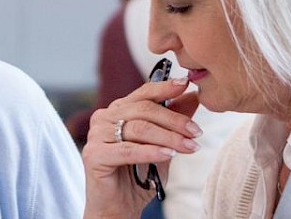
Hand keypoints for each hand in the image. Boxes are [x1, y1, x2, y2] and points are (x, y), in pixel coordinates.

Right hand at [81, 77, 201, 218]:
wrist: (120, 207)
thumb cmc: (139, 176)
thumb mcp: (163, 146)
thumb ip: (173, 122)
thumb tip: (192, 96)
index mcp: (118, 111)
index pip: (143, 93)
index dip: (165, 87)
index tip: (186, 85)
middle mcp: (104, 117)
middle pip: (143, 110)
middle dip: (174, 120)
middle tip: (196, 132)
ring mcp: (96, 135)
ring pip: (138, 129)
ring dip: (168, 138)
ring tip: (189, 147)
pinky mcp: (93, 155)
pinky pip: (128, 150)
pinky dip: (151, 152)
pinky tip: (168, 155)